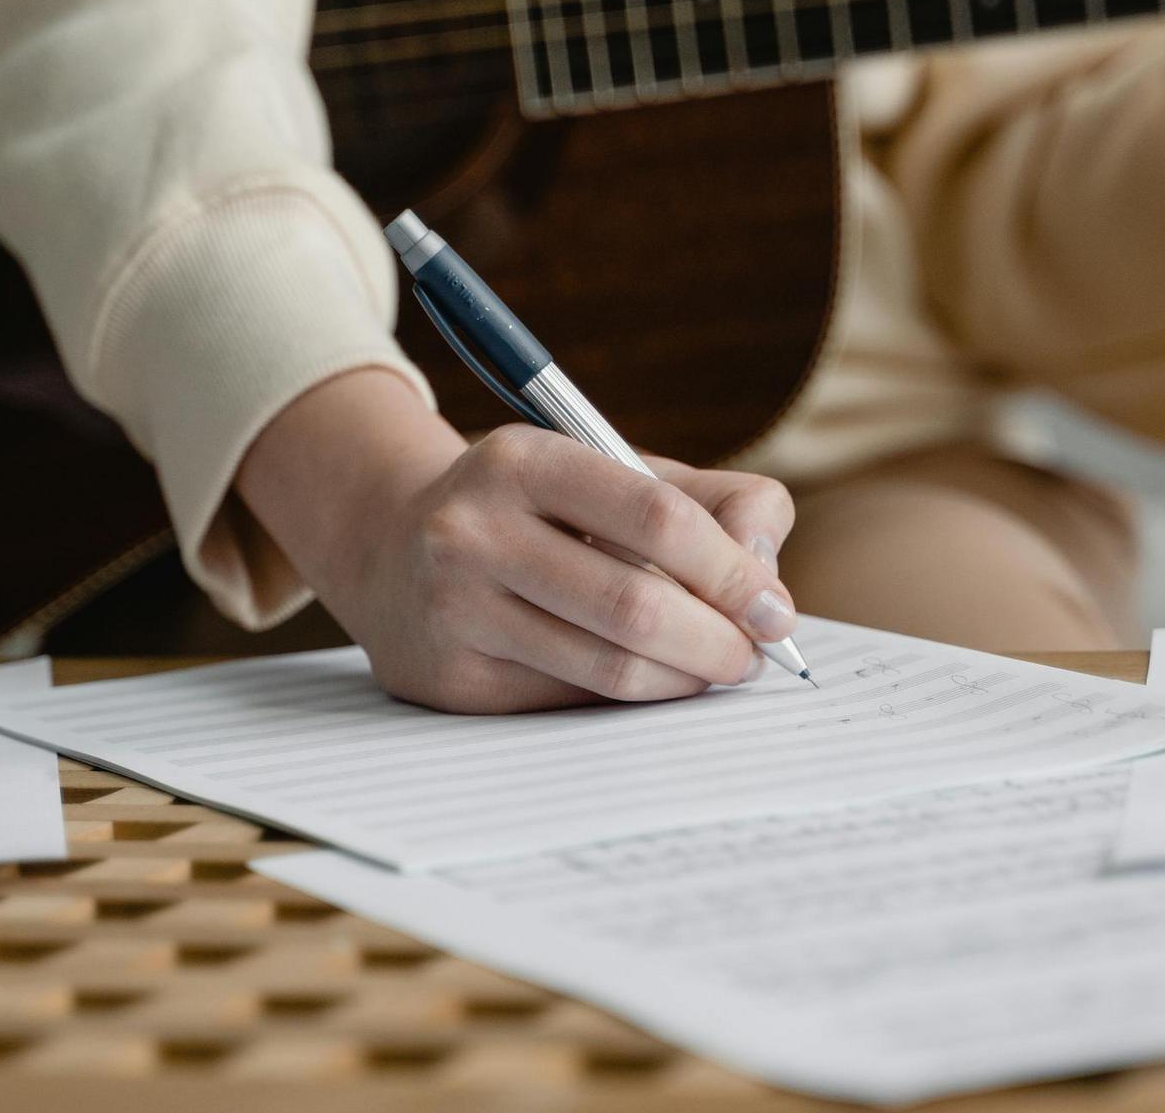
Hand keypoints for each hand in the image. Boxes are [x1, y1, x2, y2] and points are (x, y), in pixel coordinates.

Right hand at [237, 368, 798, 712]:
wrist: (391, 546)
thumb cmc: (539, 511)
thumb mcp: (617, 472)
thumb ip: (719, 505)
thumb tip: (768, 586)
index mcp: (523, 460)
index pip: (656, 517)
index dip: (732, 572)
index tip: (773, 611)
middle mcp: (473, 530)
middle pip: (634, 606)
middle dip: (717, 642)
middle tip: (751, 658)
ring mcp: (451, 609)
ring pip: (605, 669)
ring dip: (682, 681)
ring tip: (712, 672)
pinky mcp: (448, 679)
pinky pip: (568, 705)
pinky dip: (626, 702)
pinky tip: (644, 682)